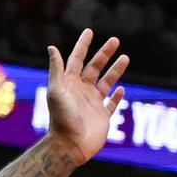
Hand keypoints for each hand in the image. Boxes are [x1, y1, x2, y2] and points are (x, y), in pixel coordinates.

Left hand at [45, 29, 129, 162]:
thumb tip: (51, 47)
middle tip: (115, 39)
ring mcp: (92, 104)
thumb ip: (56, 69)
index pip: (76, 60)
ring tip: (125, 57)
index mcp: (69, 84)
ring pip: (106, 83)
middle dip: (104, 53)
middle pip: (94, 68)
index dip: (83, 45)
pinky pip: (111, 105)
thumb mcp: (56, 90)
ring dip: (115, 70)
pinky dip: (117, 97)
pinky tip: (122, 89)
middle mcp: (80, 92)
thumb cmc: (61, 118)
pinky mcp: (102, 117)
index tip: (89, 31)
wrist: (70, 145)